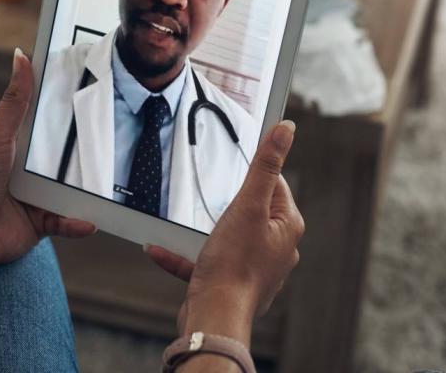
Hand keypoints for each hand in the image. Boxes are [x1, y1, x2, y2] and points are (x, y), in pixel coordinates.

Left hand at [0, 48, 96, 277]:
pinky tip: (89, 221)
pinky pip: (68, 222)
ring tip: (114, 186)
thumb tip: (21, 55)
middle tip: (120, 142)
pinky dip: (78, 222)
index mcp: (22, 146)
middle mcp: (32, 171)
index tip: (100, 97)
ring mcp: (39, 197)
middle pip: (69, 159)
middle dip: (91, 154)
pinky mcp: (42, 223)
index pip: (52, 125)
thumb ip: (14, 100)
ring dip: (90, 191)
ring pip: (74, 191)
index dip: (73, 113)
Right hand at [145, 121, 303, 341]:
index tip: (237, 164)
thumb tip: (286, 129)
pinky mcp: (229, 284)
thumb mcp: (248, 205)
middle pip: (252, 211)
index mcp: (286, 228)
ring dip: (201, 230)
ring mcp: (253, 269)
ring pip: (227, 238)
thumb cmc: (234, 266)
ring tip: (184, 222)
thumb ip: (265, 165)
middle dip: (227, 203)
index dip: (255, 172)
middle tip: (209, 196)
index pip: (276, 186)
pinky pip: (205, 261)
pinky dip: (184, 254)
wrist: (215, 316)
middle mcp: (275, 249)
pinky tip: (159, 249)